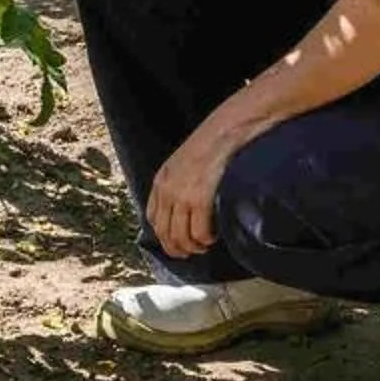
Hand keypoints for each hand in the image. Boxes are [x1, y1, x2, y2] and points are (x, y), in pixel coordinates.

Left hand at [149, 123, 239, 261]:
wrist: (227, 129)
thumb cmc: (211, 142)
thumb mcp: (183, 161)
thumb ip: (176, 182)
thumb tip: (181, 207)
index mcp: (161, 180)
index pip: (153, 219)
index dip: (164, 235)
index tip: (176, 241)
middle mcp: (167, 190)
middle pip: (164, 234)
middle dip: (178, 248)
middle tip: (192, 251)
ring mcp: (182, 196)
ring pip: (181, 238)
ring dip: (193, 247)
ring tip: (205, 244)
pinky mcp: (200, 199)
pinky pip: (199, 233)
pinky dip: (206, 240)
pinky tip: (214, 235)